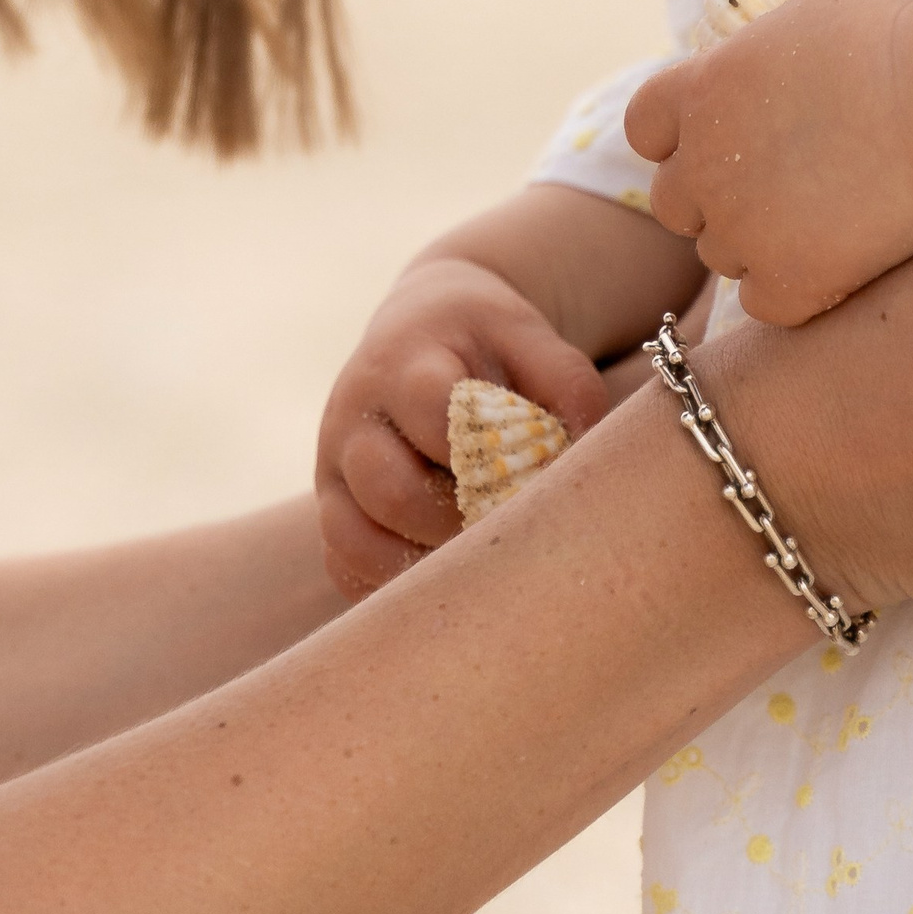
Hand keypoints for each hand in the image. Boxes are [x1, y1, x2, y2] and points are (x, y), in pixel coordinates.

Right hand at [315, 255, 615, 597]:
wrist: (419, 328)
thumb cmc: (483, 341)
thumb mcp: (527, 336)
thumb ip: (565, 382)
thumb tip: (581, 449)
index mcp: (404, 364)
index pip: (430, 412)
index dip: (485, 452)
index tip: (526, 470)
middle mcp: (353, 416)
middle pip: (390, 490)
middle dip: (459, 522)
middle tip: (507, 527)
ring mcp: (332, 467)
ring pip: (355, 539)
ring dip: (422, 564)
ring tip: (476, 555)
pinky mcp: (331, 509)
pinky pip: (343, 566)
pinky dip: (390, 585)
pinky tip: (442, 576)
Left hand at [627, 0, 912, 321]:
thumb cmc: (892, 34)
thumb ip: (789, 21)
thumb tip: (803, 26)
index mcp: (699, 90)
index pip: (644, 127)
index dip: (677, 137)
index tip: (721, 138)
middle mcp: (702, 164)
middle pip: (672, 203)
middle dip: (711, 199)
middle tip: (773, 191)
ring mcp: (741, 228)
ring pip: (719, 256)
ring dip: (755, 246)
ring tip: (815, 226)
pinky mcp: (789, 279)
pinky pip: (765, 303)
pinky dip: (793, 291)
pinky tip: (833, 268)